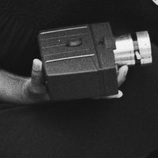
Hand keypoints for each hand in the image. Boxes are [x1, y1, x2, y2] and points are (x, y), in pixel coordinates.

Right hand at [0, 60, 128, 103]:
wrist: (33, 91)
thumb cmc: (37, 90)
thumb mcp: (35, 84)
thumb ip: (36, 74)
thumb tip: (37, 62)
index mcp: (74, 93)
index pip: (95, 96)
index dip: (108, 94)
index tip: (120, 93)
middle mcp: (80, 88)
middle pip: (103, 86)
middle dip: (116, 79)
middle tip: (124, 67)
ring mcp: (81, 82)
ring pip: (102, 79)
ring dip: (112, 72)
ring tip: (121, 63)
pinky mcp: (78, 74)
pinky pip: (94, 72)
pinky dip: (103, 67)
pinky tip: (111, 61)